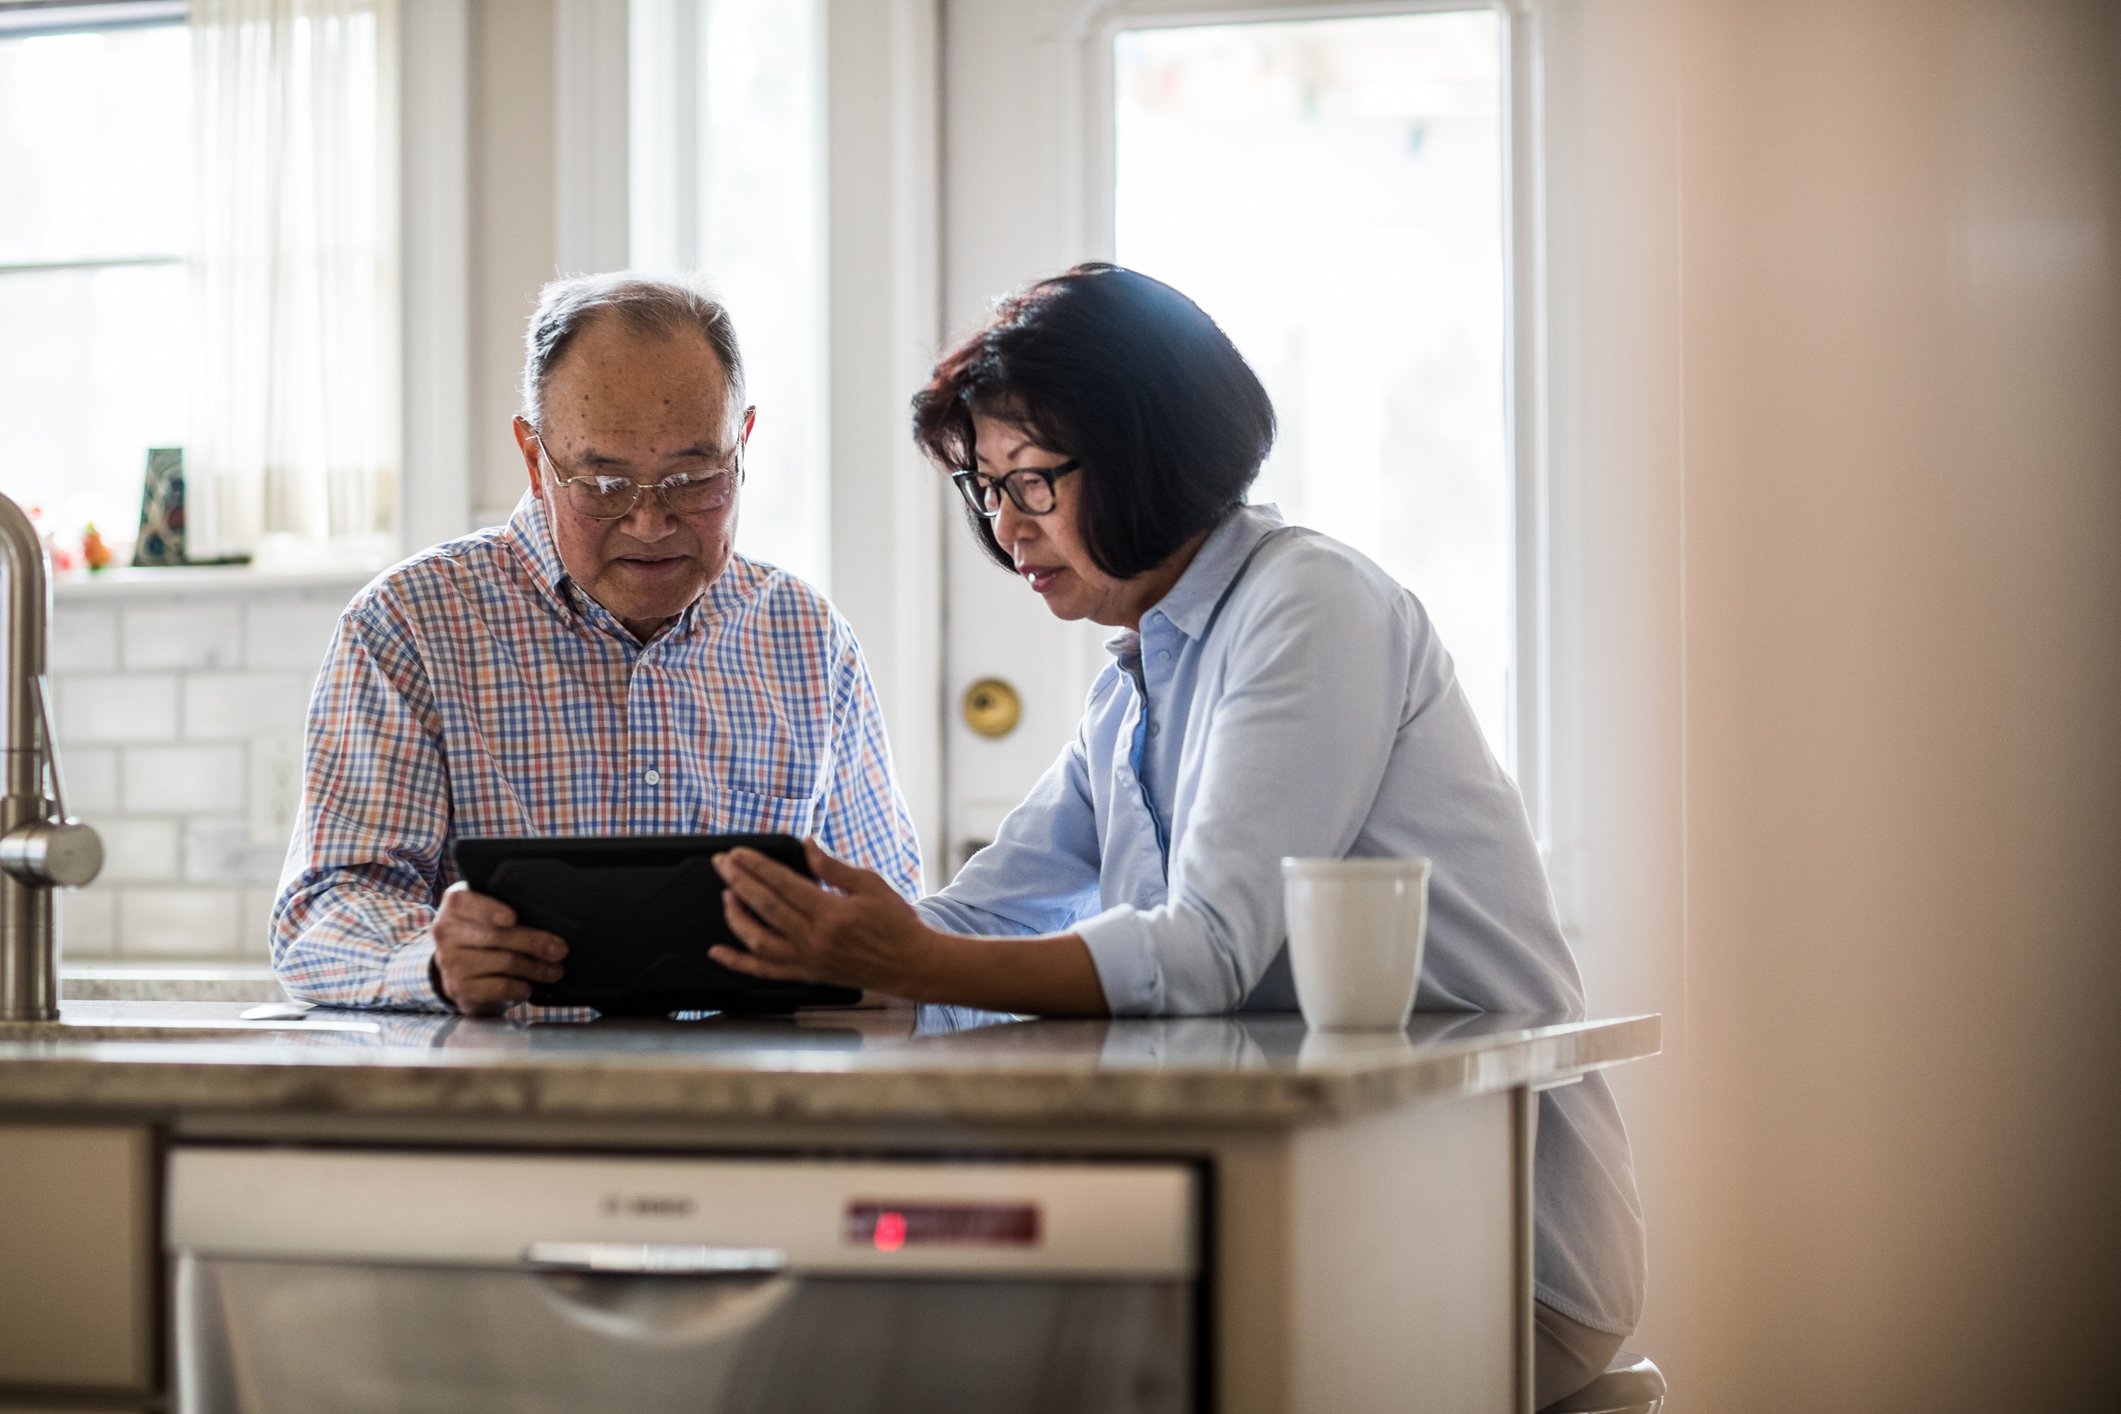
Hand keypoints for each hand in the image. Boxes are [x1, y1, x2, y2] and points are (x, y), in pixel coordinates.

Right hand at [430, 882, 567, 1014]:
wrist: (458, 971)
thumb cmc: (483, 935)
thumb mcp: (487, 914)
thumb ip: (508, 907)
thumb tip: (551, 919)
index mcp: (454, 906)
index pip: (465, 902)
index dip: (490, 910)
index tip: (512, 918)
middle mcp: (446, 934)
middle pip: (496, 936)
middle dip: (534, 943)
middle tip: (559, 950)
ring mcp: (451, 964)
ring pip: (504, 962)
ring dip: (536, 968)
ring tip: (554, 970)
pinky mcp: (461, 990)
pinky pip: (500, 987)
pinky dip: (521, 987)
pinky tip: (528, 985)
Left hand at [712, 840, 936, 994]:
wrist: (911, 964)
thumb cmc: (896, 923)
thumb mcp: (870, 885)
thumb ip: (833, 867)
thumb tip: (806, 845)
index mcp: (831, 913)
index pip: (783, 884)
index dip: (756, 866)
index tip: (737, 853)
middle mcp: (814, 939)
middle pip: (765, 906)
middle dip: (738, 881)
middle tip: (721, 863)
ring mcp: (807, 960)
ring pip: (758, 939)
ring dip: (736, 916)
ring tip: (726, 895)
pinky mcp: (806, 975)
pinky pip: (764, 972)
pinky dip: (737, 962)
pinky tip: (717, 951)